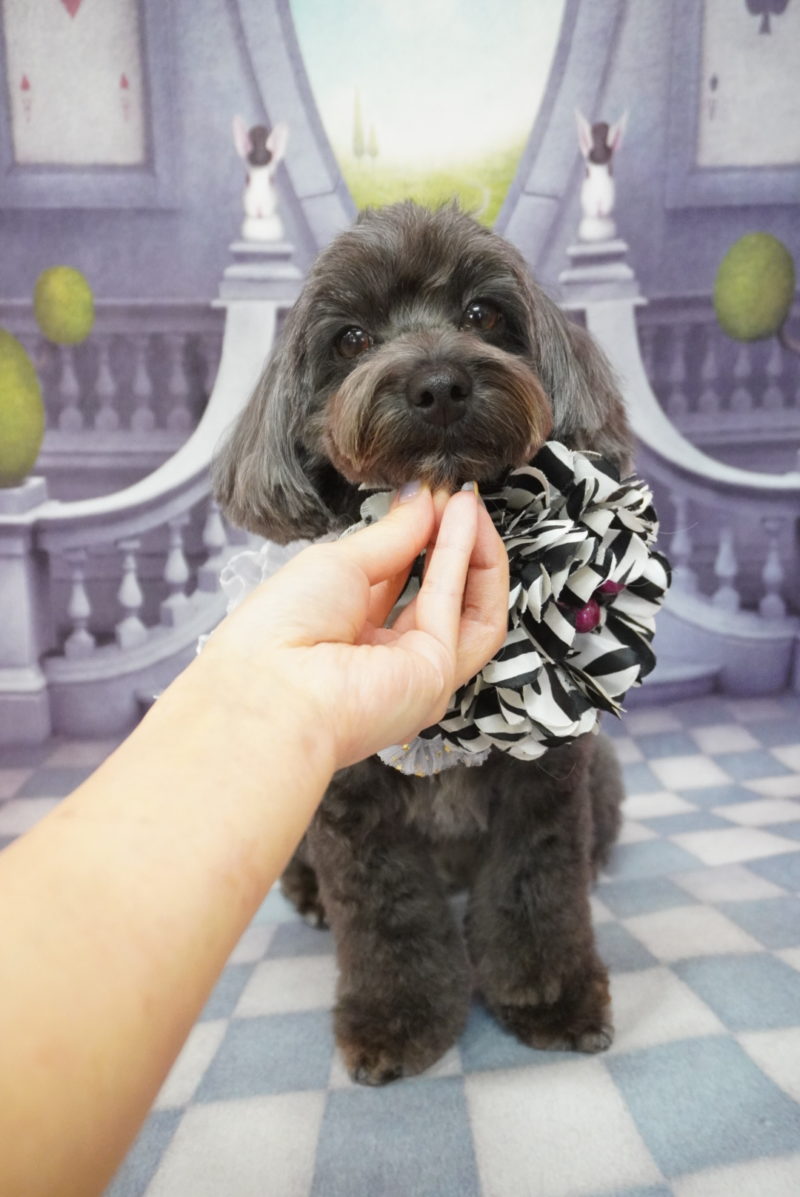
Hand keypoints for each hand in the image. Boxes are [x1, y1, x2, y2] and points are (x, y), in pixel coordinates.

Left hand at [199, 484, 507, 768]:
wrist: (270, 685)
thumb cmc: (281, 627)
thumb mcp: (337, 563)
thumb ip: (390, 535)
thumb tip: (423, 498)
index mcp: (350, 636)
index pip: (399, 582)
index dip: (419, 537)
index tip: (430, 495)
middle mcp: (388, 658)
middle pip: (441, 597)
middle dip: (451, 542)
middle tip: (456, 495)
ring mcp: (416, 671)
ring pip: (466, 607)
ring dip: (471, 550)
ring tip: (469, 501)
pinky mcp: (437, 675)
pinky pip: (459, 607)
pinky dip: (464, 557)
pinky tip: (464, 517)